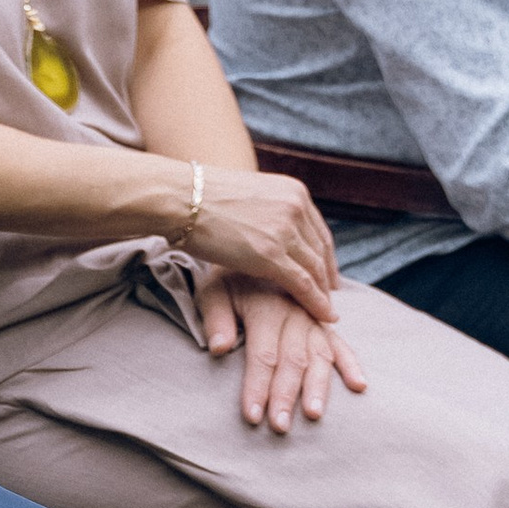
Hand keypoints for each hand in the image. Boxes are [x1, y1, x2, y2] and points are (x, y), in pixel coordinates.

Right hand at [173, 167, 337, 320]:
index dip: (325, 255)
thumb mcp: (246, 196)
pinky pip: (304, 284)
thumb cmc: (198, 198)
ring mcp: (285, 231)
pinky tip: (324, 316)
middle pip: (321, 250)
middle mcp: (296, 208)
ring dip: (324, 293)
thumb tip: (263, 227)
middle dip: (326, 276)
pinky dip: (317, 303)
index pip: (318, 230)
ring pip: (315, 269)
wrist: (180, 197)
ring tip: (326, 311)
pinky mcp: (271, 255)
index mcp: (292, 191)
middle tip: (328, 295)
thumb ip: (264, 211)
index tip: (326, 273)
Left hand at [198, 271, 366, 432]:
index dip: (258, 387)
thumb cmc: (229, 280)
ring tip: (313, 415)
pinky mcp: (323, 322)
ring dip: (318, 387)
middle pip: (292, 361)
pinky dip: (351, 364)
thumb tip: (217, 348)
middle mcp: (294, 312)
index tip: (253, 416)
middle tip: (280, 427)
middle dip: (285, 396)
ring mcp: (312, 318)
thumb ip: (216, 319)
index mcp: (267, 307)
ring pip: (319, 356)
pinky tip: (358, 385)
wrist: (254, 251)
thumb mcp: (212, 290)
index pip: (263, 355)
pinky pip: (341, 344)